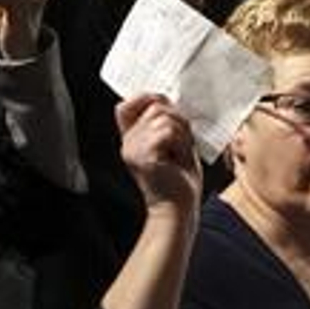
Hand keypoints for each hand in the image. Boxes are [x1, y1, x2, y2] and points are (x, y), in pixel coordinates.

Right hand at [115, 94, 201, 212]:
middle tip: (180, 147)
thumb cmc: (180, 179)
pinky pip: (168, 131)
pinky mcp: (143, 157)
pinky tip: (177, 160)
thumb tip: (165, 99)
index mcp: (132, 139)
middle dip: (179, 121)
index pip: (126, 105)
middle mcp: (127, 143)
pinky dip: (182, 143)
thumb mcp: (175, 143)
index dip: (148, 99)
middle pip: (156, 106)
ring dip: (183, 135)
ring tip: (179, 155)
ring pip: (165, 117)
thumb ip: (166, 122)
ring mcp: (132, 149)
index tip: (168, 114)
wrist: (179, 209)